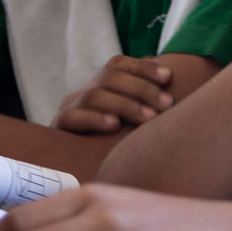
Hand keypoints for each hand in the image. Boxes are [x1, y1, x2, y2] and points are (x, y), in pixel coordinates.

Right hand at [52, 55, 174, 132]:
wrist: (73, 165)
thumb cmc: (113, 142)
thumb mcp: (130, 119)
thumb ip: (146, 102)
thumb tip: (171, 80)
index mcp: (100, 85)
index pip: (119, 65)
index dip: (144, 68)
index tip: (168, 77)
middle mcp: (84, 92)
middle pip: (110, 77)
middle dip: (142, 89)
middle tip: (167, 104)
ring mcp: (69, 107)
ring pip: (95, 95)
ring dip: (125, 104)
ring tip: (149, 117)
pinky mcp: (59, 127)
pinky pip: (73, 117)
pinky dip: (95, 119)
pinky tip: (114, 124)